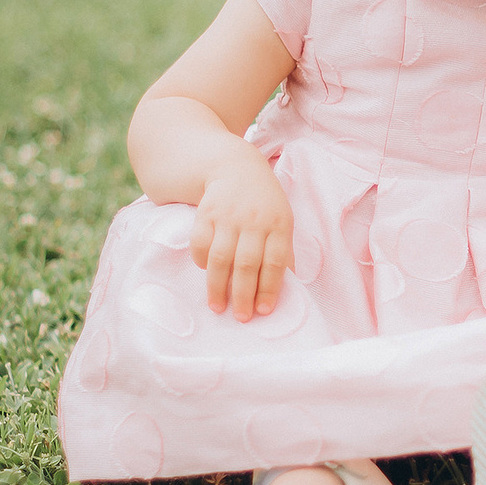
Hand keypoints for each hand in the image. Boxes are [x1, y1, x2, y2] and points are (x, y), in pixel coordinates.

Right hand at [191, 161, 293, 320]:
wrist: (236, 167)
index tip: (264, 311)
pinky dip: (201, 262)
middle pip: (247, 264)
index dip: (269, 288)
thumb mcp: (283, 219)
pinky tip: (206, 273)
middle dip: (243, 295)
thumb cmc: (264, 202)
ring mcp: (228, 217)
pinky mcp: (206, 213)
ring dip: (218, 286)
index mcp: (279, 224)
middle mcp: (254, 220)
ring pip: (221, 257)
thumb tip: (286, 286)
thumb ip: (283, 250)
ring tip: (218, 307)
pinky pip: (200, 243)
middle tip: (241, 317)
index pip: (275, 262)